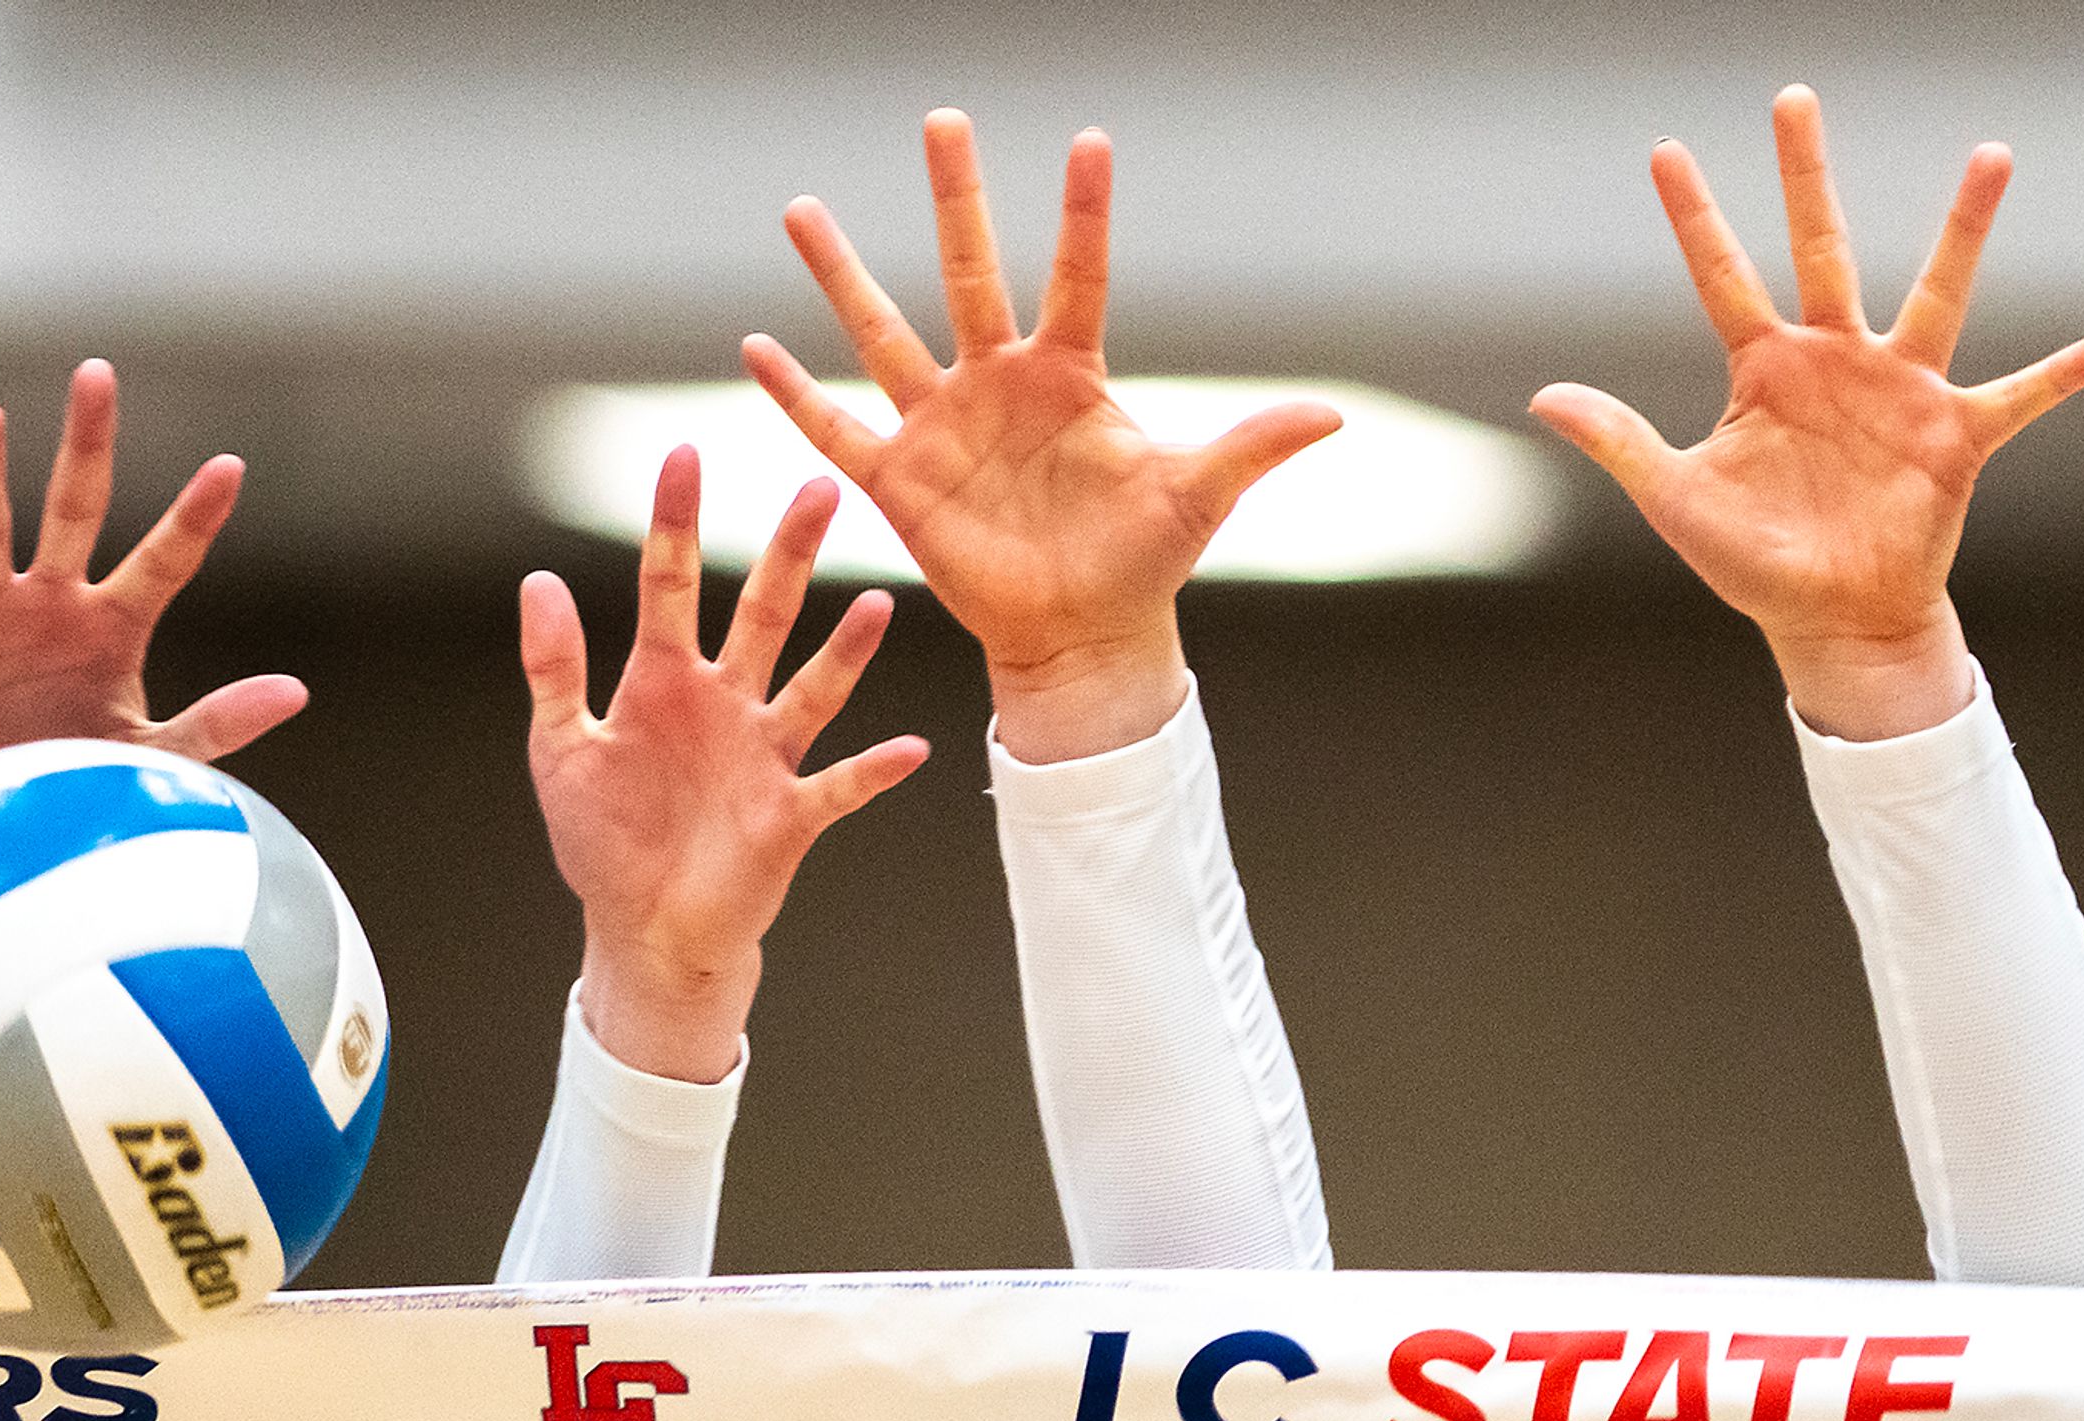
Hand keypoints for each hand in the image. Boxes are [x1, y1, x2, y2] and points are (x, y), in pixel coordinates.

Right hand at [0, 359, 307, 791]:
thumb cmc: (72, 790)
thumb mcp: (146, 759)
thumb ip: (217, 723)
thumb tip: (297, 690)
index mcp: (113, 628)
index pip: (164, 562)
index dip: (194, 519)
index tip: (230, 466)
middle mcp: (53, 600)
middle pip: (74, 507)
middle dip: (87, 445)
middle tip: (97, 373)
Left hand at [522, 448, 930, 1082]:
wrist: (646, 931)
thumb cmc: (606, 843)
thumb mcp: (561, 750)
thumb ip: (553, 668)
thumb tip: (538, 581)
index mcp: (663, 683)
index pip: (670, 585)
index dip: (675, 521)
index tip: (684, 454)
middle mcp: (725, 705)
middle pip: (763, 614)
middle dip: (789, 553)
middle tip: (820, 488)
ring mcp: (763, 757)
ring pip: (812, 687)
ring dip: (845, 649)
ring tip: (876, 601)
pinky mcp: (789, 815)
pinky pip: (840, 786)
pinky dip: (874, 771)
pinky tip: (910, 749)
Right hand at [744, 112, 1337, 762]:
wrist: (1083, 637)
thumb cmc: (1142, 563)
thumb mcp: (1197, 497)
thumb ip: (1251, 447)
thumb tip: (1331, 415)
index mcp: (1068, 376)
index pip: (1077, 275)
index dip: (1083, 213)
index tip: (1090, 140)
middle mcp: (998, 384)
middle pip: (969, 271)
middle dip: (956, 197)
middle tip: (943, 119)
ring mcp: (943, 427)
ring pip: (883, 334)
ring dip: (842, 274)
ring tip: (802, 210)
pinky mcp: (901, 483)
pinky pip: (836, 431)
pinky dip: (794, 395)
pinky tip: (751, 347)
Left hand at [1529, 88, 2083, 740]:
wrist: (1830, 623)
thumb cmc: (1754, 562)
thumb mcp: (1676, 500)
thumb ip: (1619, 440)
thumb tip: (1543, 395)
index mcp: (1765, 370)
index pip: (1720, 277)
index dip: (1693, 217)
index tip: (1665, 148)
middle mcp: (1835, 360)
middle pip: (1821, 247)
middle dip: (1807, 174)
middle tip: (1793, 94)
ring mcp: (1900, 390)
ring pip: (1935, 292)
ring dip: (1963, 229)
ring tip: (1991, 155)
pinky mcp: (1955, 436)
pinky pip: (2019, 395)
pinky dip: (2064, 373)